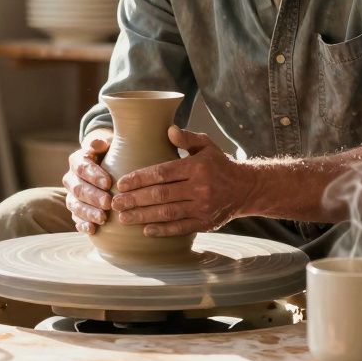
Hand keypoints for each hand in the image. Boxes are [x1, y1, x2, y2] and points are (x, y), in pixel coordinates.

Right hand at [62, 133, 112, 233]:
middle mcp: (71, 178)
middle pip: (78, 189)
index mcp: (77, 160)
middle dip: (93, 197)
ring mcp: (71, 196)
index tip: (108, 182)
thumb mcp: (108, 144)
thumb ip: (102, 143)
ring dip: (88, 213)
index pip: (82, 167)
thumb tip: (98, 143)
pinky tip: (93, 230)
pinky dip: (83, 225)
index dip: (93, 175)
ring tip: (103, 218)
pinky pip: (75, 218)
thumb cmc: (111, 154)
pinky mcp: (75, 210)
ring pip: (75, 205)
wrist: (106, 164)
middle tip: (109, 203)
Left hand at [111, 126, 254, 236]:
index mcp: (197, 167)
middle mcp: (200, 188)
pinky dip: (162, 230)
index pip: (163, 173)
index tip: (121, 183)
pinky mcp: (206, 223)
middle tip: (115, 203)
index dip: (140, 179)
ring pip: (168, 213)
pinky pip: (181, 228)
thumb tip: (168, 130)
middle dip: (135, 199)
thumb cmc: (219, 164)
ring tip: (123, 218)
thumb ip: (187, 138)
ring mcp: (203, 208)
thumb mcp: (207, 145)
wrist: (246, 188)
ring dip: (143, 216)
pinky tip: (145, 230)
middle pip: (161, 194)